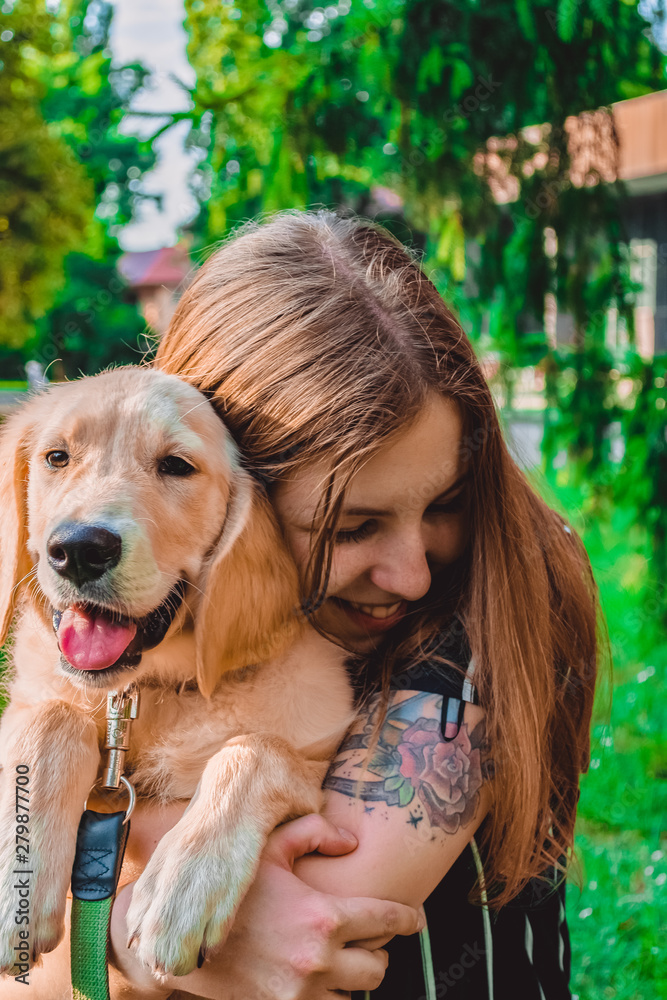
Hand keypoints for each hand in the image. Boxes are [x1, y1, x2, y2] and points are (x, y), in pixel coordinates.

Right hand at [110, 813, 423, 999]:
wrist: (185, 944)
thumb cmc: (231, 892)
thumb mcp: (268, 850)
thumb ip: (312, 833)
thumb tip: (351, 840)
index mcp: (322, 917)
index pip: (386, 920)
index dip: (408, 919)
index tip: (415, 918)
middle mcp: (318, 960)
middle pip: (377, 967)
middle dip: (377, 951)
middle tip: (368, 937)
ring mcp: (302, 994)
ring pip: (355, 995)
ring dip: (353, 978)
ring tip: (343, 959)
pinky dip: (330, 996)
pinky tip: (321, 978)